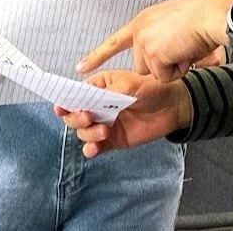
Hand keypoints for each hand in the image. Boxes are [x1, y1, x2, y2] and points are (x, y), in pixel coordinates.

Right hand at [54, 70, 191, 157]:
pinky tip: (93, 148)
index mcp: (98, 87)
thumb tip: (92, 98)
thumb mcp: (132, 84)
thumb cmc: (152, 88)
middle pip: (73, 115)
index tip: (61, 107)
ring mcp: (104, 123)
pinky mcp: (112, 140)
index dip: (65, 100)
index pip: (75, 94)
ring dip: (88, 133)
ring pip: (83, 132)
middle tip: (88, 118)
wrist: (172, 107)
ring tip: (105, 131)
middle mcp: (97, 106)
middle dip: (75, 118)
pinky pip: (95, 147)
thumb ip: (111, 91)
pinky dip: (91, 149)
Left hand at [76, 0, 232, 82]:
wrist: (210, 13)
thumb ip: (160, 37)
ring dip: (173, 67)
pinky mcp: (153, 55)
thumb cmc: (202, 15)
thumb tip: (160, 58)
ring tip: (186, 47)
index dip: (98, 56)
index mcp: (143, 21)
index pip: (115, 41)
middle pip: (143, 65)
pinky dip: (180, 71)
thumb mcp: (173, 23)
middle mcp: (139, 30)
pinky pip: (166, 77)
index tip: (80, 67)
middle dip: (163, 64)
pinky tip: (187, 53)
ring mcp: (144, 42)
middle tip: (181, 47)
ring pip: (155, 73)